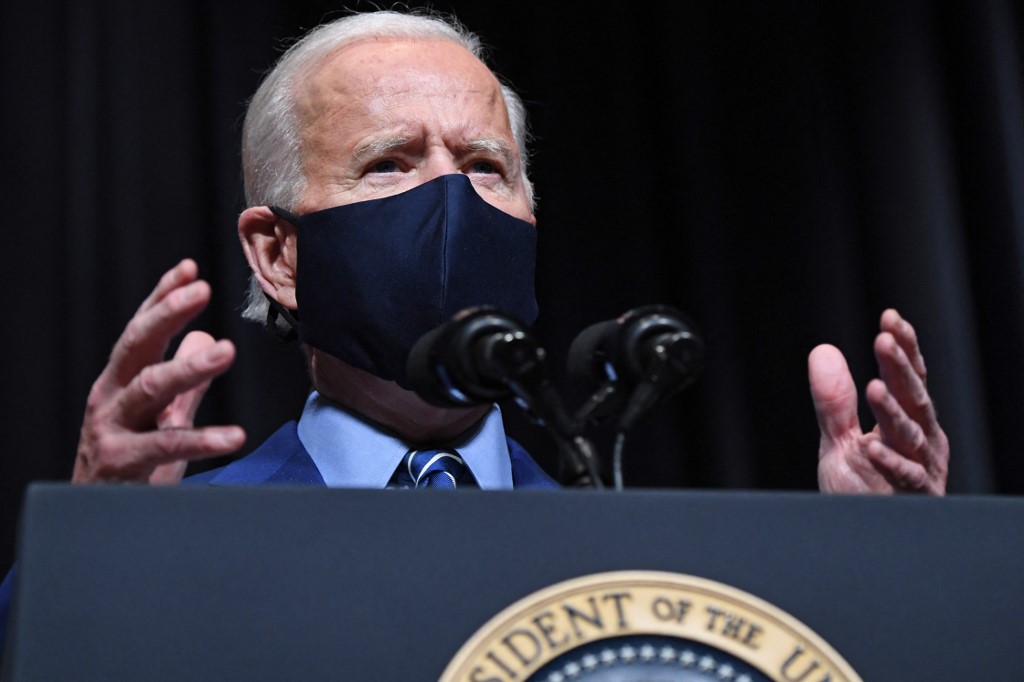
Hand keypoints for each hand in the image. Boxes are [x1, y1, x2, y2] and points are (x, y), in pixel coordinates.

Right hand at [72, 259, 245, 483]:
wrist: (94, 520)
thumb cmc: (130, 465)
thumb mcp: (160, 418)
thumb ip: (184, 384)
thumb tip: (204, 339)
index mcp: (120, 380)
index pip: (142, 330)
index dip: (163, 298)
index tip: (190, 269)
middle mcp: (110, 397)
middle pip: (137, 346)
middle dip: (167, 314)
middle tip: (202, 290)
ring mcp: (112, 428)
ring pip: (149, 388)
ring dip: (189, 366)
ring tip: (226, 350)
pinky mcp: (122, 462)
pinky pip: (166, 445)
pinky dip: (203, 439)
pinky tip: (234, 435)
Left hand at [808, 309, 948, 494]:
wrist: (861, 540)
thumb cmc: (861, 491)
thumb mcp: (839, 441)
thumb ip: (834, 401)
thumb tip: (822, 352)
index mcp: (907, 423)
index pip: (908, 378)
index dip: (903, 348)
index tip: (890, 318)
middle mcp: (921, 441)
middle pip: (914, 398)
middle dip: (900, 368)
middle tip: (885, 339)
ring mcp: (921, 469)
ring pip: (911, 433)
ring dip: (893, 410)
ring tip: (875, 386)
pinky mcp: (913, 498)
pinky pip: (905, 477)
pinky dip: (890, 462)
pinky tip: (872, 446)